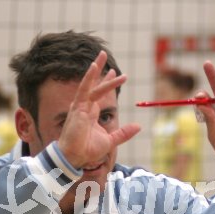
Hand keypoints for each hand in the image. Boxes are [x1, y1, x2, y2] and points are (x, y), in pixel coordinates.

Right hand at [58, 51, 140, 168]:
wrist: (75, 157)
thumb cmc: (88, 150)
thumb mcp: (111, 140)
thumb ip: (124, 133)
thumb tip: (139, 126)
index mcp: (90, 114)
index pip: (99, 94)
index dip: (107, 83)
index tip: (114, 73)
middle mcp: (85, 107)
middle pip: (94, 85)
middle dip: (101, 71)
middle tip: (105, 57)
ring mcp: (80, 106)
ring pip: (90, 84)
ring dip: (96, 69)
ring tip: (103, 55)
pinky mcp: (78, 107)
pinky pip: (84, 89)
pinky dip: (89, 77)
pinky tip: (94, 66)